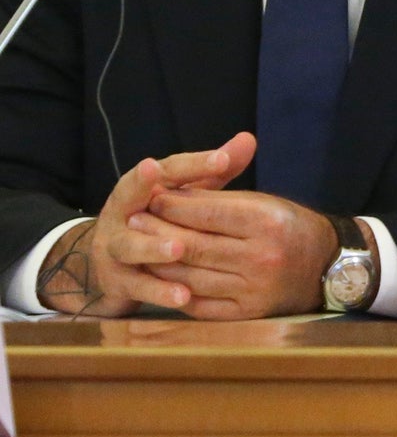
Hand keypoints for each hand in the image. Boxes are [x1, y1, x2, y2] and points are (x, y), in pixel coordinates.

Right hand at [36, 132, 257, 315]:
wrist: (107, 263)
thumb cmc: (157, 220)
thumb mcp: (181, 194)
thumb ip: (212, 171)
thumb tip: (249, 140)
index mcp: (141, 186)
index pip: (169, 170)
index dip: (195, 165)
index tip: (223, 159)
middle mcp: (123, 212)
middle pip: (139, 201)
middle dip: (166, 202)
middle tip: (187, 205)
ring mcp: (115, 247)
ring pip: (131, 246)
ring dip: (153, 248)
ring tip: (178, 250)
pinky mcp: (116, 280)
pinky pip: (137, 286)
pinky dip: (158, 291)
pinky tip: (182, 296)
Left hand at [128, 182, 341, 319]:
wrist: (328, 267)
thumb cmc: (291, 228)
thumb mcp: (265, 203)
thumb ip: (219, 198)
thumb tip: (169, 192)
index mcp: (267, 222)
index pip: (206, 211)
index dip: (173, 204)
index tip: (151, 197)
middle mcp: (261, 256)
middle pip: (193, 245)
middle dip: (157, 230)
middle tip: (132, 221)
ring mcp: (254, 289)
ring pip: (190, 276)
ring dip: (158, 263)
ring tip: (140, 248)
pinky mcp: (248, 313)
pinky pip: (200, 304)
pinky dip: (176, 291)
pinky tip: (162, 278)